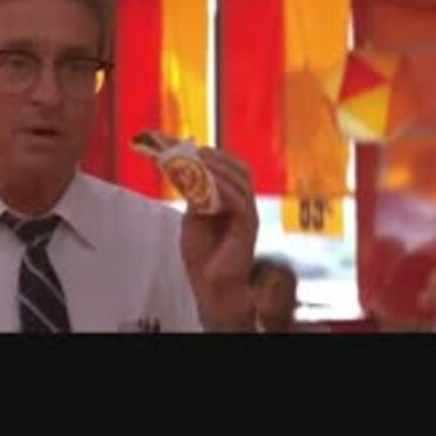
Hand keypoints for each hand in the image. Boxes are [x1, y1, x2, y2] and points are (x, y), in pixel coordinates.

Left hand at [180, 148, 258, 331]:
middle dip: (216, 156)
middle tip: (194, 149)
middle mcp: (244, 205)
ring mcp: (248, 215)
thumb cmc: (204, 258)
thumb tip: (187, 173)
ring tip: (198, 159)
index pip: (228, 170)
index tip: (188, 146)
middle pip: (239, 170)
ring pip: (241, 181)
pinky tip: (207, 181)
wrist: (211, 289)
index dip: (211, 156)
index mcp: (232, 202)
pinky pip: (239, 200)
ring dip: (218, 167)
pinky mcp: (248, 227)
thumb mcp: (193, 220)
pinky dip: (223, 188)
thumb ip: (194, 198)